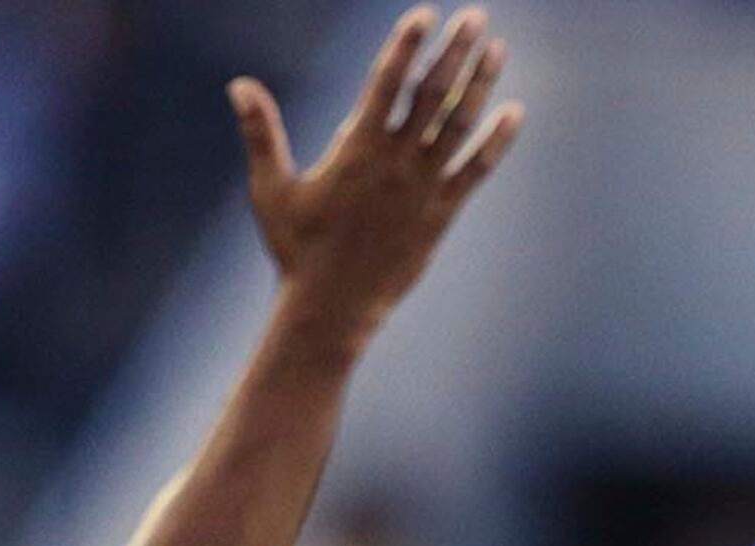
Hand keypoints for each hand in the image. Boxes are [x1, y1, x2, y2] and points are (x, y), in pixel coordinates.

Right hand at [235, 7, 522, 354]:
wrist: (333, 307)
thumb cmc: (296, 249)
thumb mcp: (271, 189)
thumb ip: (260, 133)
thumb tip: (239, 85)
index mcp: (356, 150)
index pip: (386, 84)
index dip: (407, 46)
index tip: (424, 15)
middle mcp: (395, 164)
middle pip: (431, 95)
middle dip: (454, 52)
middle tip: (476, 16)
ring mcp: (422, 190)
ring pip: (458, 127)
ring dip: (480, 85)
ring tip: (497, 49)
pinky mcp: (440, 216)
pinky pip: (475, 172)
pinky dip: (496, 142)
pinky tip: (514, 113)